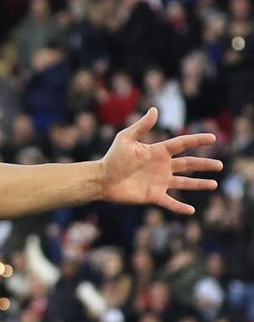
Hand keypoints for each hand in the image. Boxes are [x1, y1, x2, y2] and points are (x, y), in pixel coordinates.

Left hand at [99, 108, 222, 214]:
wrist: (101, 179)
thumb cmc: (112, 158)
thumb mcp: (125, 139)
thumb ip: (141, 126)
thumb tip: (154, 110)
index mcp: (158, 152)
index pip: (182, 144)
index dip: (197, 140)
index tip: (212, 137)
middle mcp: (162, 166)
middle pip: (188, 164)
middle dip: (204, 165)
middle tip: (220, 165)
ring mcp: (159, 182)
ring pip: (184, 183)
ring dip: (199, 185)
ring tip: (214, 184)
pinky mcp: (153, 196)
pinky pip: (170, 202)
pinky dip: (180, 207)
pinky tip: (191, 210)